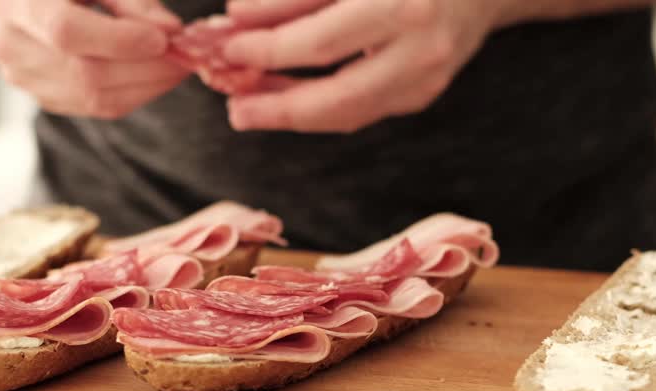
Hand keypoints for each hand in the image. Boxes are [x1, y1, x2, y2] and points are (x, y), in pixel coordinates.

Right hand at [0, 0, 189, 118]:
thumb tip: (170, 31)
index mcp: (17, 3)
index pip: (68, 33)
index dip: (121, 41)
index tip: (165, 39)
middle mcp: (11, 45)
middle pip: (86, 73)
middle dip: (146, 70)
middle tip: (184, 57)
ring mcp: (21, 77)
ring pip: (94, 98)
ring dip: (145, 86)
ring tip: (174, 66)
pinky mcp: (40, 95)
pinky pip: (93, 107)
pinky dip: (131, 93)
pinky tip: (151, 76)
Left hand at [219, 0, 499, 132]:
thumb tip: (239, 16)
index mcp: (401, 3)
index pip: (321, 41)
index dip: (268, 47)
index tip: (227, 42)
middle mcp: (421, 46)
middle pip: (337, 95)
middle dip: (277, 105)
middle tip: (233, 107)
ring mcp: (428, 76)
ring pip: (350, 113)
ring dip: (294, 115)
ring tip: (249, 109)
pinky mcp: (425, 92)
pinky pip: (364, 111)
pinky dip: (322, 109)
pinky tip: (288, 98)